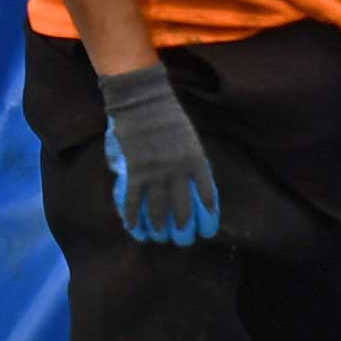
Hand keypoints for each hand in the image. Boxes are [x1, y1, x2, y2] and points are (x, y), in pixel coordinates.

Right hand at [98, 62, 222, 245]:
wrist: (143, 100)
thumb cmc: (167, 117)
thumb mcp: (190, 138)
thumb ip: (191, 162)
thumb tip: (191, 185)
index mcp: (196, 160)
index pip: (206, 195)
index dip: (207, 216)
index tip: (207, 230)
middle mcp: (179, 170)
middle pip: (183, 209)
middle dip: (183, 229)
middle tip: (182, 240)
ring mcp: (157, 172)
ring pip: (158, 210)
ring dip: (159, 228)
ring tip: (159, 238)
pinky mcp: (136, 171)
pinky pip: (135, 201)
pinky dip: (133, 217)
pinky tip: (134, 228)